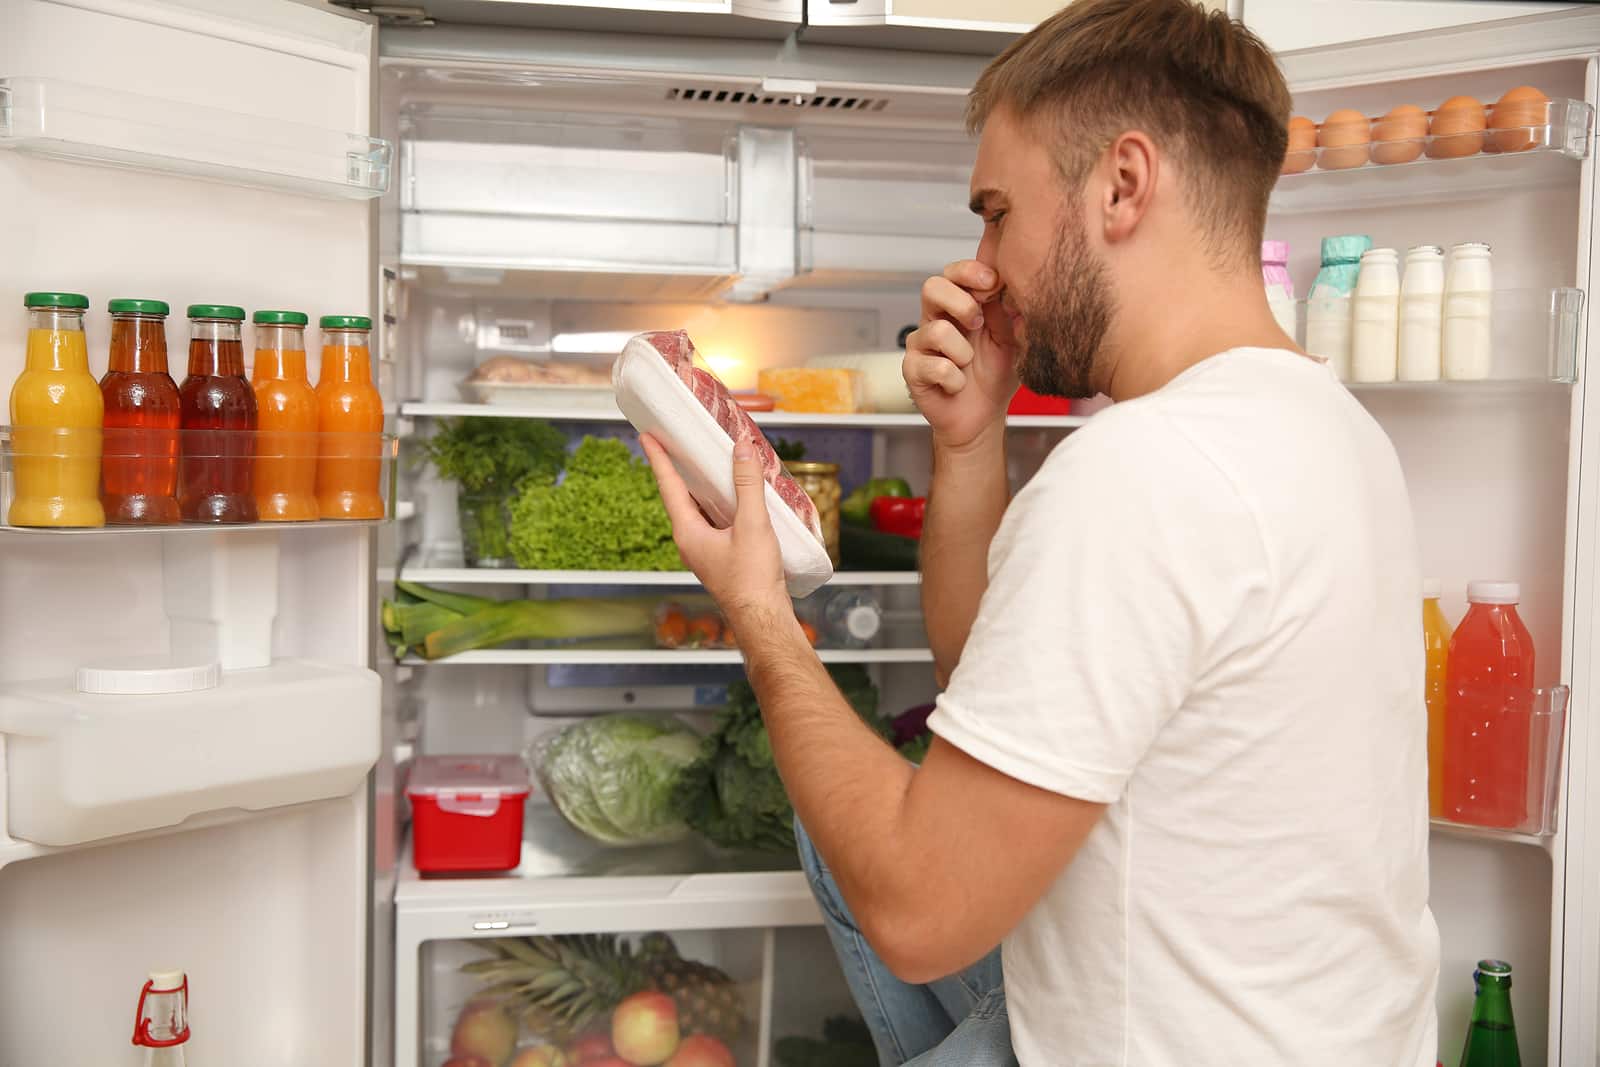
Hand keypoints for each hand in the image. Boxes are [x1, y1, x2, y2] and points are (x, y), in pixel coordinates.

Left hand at [641, 434, 788, 627]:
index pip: (669, 486)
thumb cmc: (753, 578)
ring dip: (703, 487)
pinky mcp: (720, 557)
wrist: (763, 617)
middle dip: (680, 469)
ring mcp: (704, 551)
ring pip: (699, 510)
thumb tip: (741, 450)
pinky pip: (714, 522)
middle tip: (678, 443)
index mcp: (688, 533)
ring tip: (709, 464)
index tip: (646, 437)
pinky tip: (736, 498)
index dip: (658, 459)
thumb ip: (747, 485)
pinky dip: (720, 504)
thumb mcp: (752, 525)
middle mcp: (690, 541)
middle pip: (682, 496)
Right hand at [903, 260, 1019, 450]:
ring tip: (968, 364)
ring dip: (962, 352)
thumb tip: (1009, 285)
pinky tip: (957, 385)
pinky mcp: (912, 370)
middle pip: (932, 287)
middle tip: (978, 323)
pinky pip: (936, 367)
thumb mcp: (1012, 339)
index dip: (970, 272)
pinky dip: (955, 380)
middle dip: (961, 303)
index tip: (993, 284)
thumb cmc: (994, 376)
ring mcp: (921, 344)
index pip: (954, 273)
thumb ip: (1008, 311)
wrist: (982, 417)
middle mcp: (936, 319)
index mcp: (958, 306)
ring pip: (937, 330)